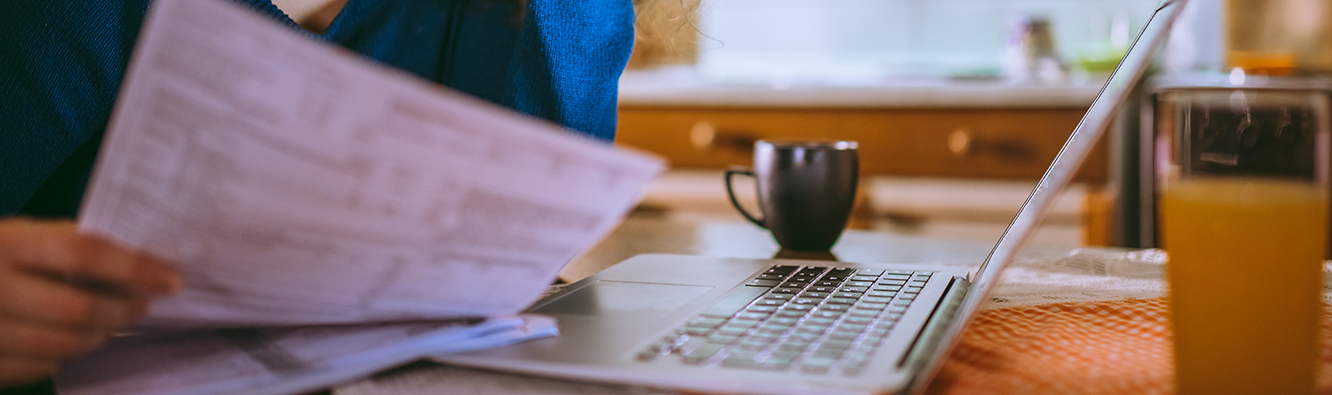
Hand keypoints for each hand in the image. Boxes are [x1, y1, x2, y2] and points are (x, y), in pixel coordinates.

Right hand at [0, 218, 180, 386]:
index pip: (83, 253)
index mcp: (3, 243)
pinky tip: (66, 339)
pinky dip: (62, 354)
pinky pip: (38, 367)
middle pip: (77, 309)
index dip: (134, 267)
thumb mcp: (13, 236)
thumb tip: (136, 261)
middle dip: (122, 310)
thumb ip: (61, 246)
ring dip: (98, 335)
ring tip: (109, 322)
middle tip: (141, 305)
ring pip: (62, 345)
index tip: (170, 278)